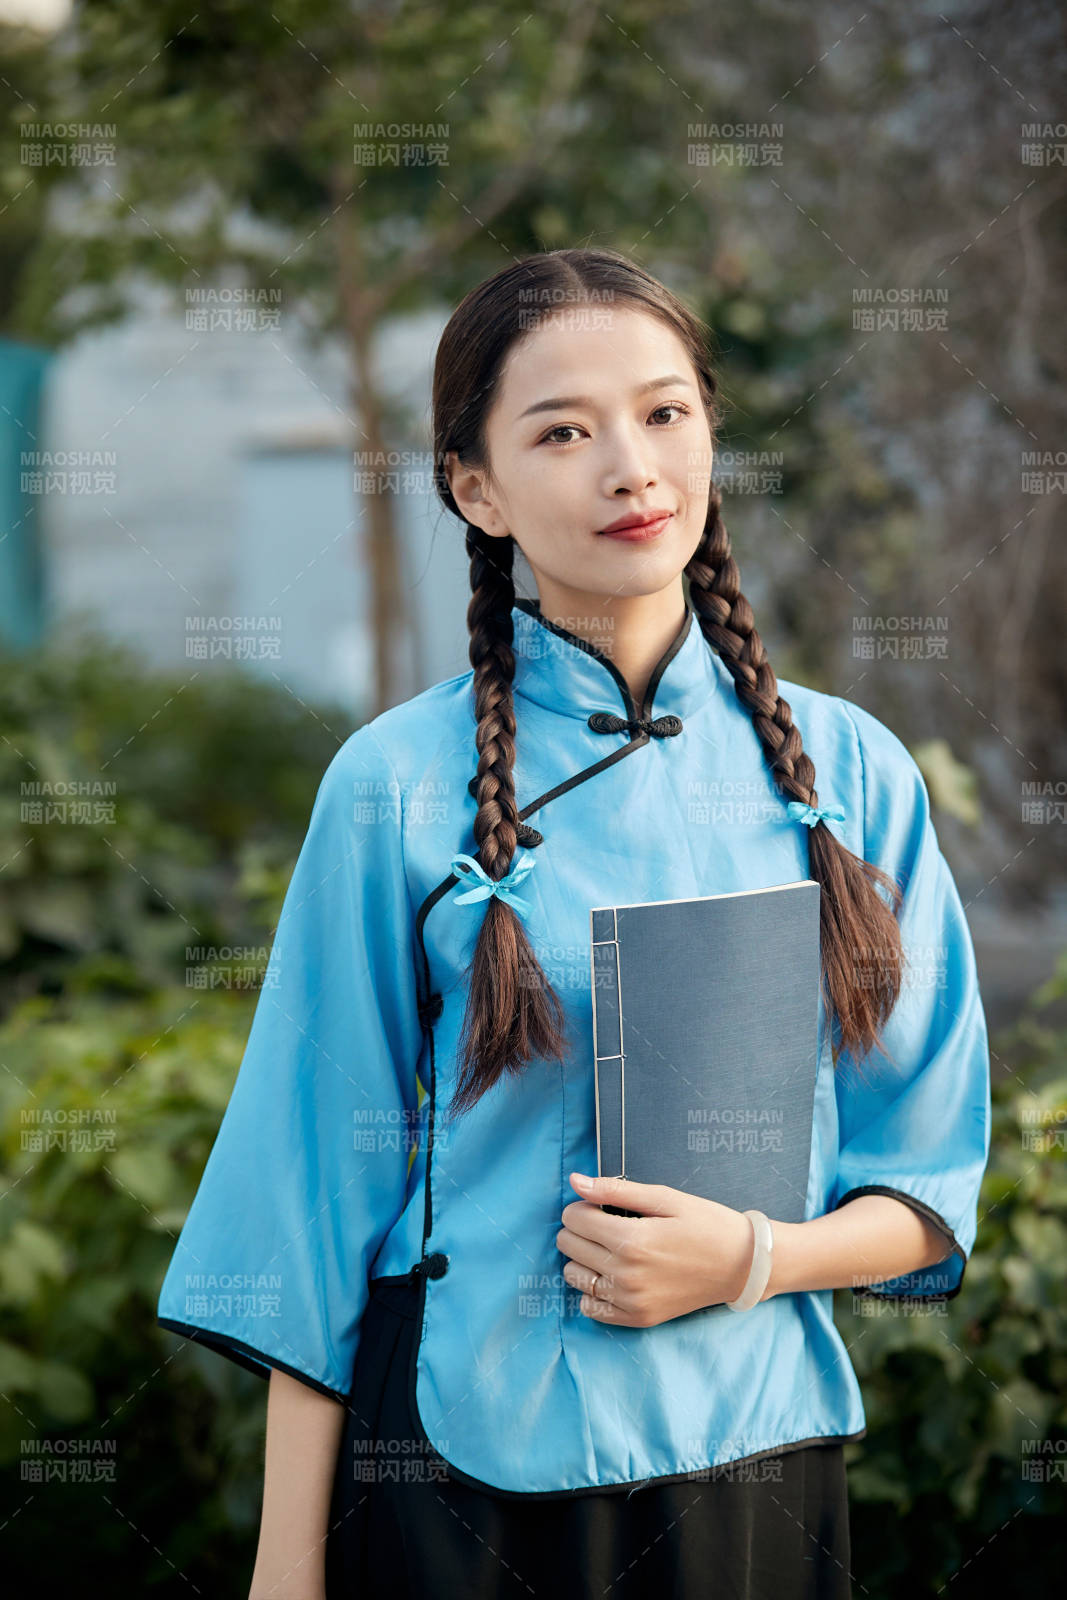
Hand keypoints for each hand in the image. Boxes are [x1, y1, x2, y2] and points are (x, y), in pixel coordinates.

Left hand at [555, 1171, 758, 1325]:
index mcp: (632, 1240)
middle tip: (606, 1223)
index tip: (599, 1204)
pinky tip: (612, 1274)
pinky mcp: (638, 1318)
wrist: (743, 1266)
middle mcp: (626, 1275)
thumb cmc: (707, 1224)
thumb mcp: (665, 1198)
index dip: (582, 1206)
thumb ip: (615, 1190)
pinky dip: (593, 1290)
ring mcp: (631, 1301)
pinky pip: (590, 1308)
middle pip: (569, 1245)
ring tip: (609, 1247)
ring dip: (583, 1257)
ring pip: (574, 1276)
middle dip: (580, 1228)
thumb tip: (575, 1181)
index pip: (574, 1219)